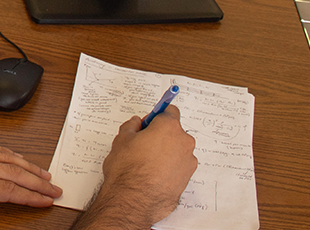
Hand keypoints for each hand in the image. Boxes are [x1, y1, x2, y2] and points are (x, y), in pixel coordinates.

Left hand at [0, 134, 61, 229]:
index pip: (7, 189)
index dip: (29, 196)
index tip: (48, 200)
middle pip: (12, 172)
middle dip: (36, 181)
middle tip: (56, 188)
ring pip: (4, 157)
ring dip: (26, 165)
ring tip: (44, 173)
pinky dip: (6, 151)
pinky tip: (11, 153)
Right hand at [75, 105, 197, 229]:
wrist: (133, 200)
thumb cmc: (128, 170)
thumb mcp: (122, 139)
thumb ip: (131, 126)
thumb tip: (136, 123)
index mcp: (168, 127)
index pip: (169, 111)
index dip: (156, 116)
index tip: (148, 122)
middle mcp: (183, 142)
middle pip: (173, 131)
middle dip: (160, 135)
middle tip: (142, 144)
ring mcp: (188, 162)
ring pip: (176, 150)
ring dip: (165, 152)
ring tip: (145, 164)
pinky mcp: (187, 178)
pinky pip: (178, 166)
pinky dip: (168, 168)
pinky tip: (152, 175)